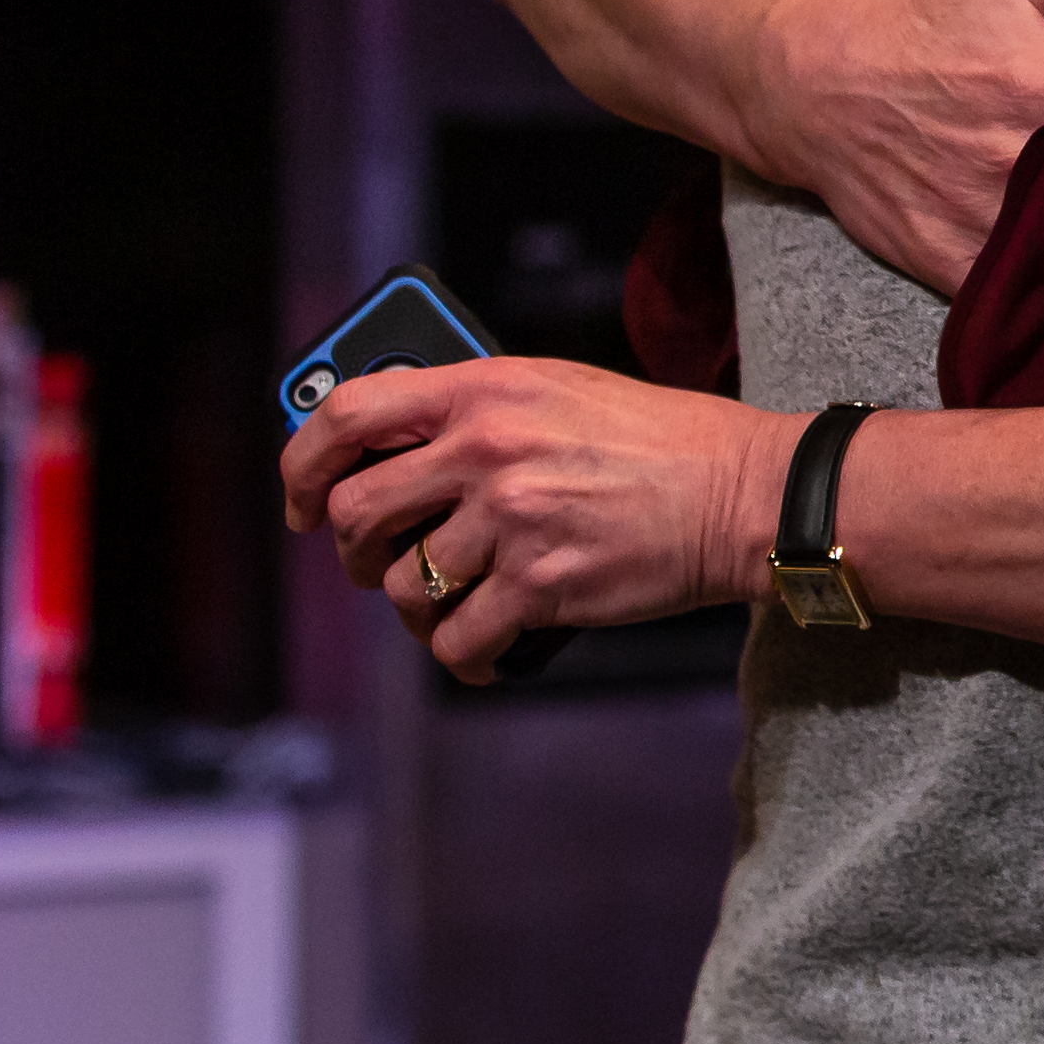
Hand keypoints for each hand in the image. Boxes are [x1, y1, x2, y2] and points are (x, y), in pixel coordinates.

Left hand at [279, 358, 794, 684]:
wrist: (742, 493)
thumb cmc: (659, 442)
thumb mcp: (558, 391)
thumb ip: (476, 411)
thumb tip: (392, 453)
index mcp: (485, 389)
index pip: (348, 416)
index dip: (302, 461)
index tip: (302, 497)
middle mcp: (488, 450)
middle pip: (355, 512)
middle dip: (354, 550)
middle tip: (379, 561)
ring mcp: (513, 520)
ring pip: (401, 586)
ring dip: (416, 606)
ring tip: (454, 602)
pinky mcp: (542, 586)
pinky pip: (457, 640)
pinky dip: (464, 655)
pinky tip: (487, 647)